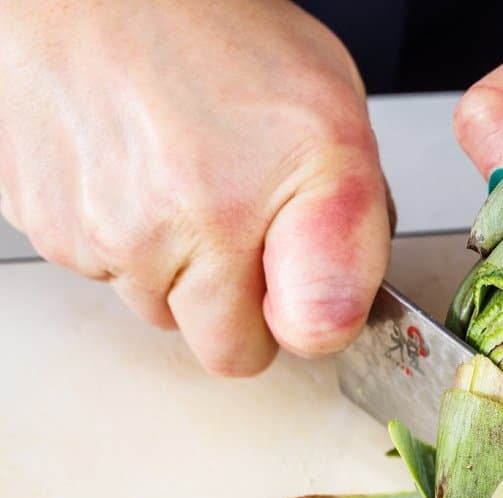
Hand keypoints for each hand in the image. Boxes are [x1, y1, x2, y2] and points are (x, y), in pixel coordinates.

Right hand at [0, 0, 392, 375]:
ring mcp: (91, 234)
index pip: (267, 347)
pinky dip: (124, 234)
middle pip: (210, 339)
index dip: (288, 321)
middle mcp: (160, 231)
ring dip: (175, 265)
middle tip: (242, 216)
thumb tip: (335, 318)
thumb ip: (352, 234)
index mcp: (236, 212)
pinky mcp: (41, 224)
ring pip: (153, 305)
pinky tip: (139, 171)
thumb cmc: (218, 35)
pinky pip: (101, 268)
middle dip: (233, 297)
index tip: (294, 283)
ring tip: (187, 177)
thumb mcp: (335, 123)